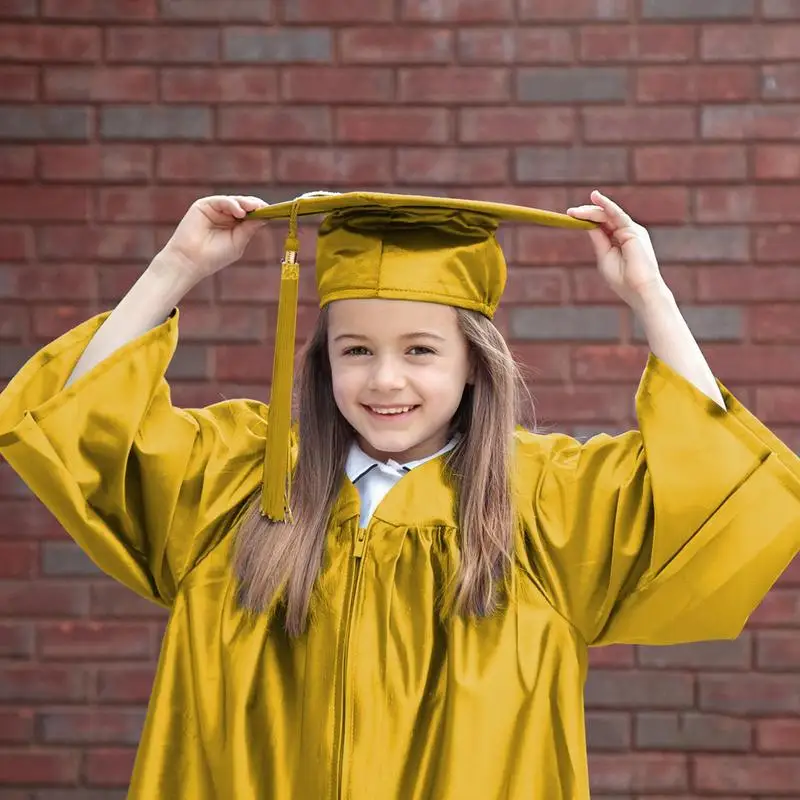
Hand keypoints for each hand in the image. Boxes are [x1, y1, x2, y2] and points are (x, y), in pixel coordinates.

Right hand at [157, 195, 268, 283]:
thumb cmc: (214, 256)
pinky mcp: (204, 205)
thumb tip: (266, 216)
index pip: (251, 215)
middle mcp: (225, 215)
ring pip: (234, 201)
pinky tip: (240, 212)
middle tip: (267, 207)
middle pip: (244, 205)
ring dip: (246, 204)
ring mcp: (214, 209)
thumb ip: (249, 228)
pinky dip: (232, 204)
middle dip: (256, 206)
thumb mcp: (238, 242)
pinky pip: (221, 200)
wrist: (191, 261)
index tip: (275, 212)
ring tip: (255, 208)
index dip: (262, 212)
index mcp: (234, 225)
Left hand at [566, 190, 666, 308]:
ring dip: (591, 210)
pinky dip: (607, 205)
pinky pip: (618, 214)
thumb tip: (588, 224)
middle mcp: (625, 232)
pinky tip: (597, 198)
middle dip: (587, 212)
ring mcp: (631, 230)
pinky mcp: (633, 231)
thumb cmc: (623, 279)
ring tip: (575, 210)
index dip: (587, 219)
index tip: (571, 215)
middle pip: (604, 217)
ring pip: (608, 215)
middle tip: (570, 212)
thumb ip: (598, 239)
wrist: (640, 290)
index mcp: (618, 240)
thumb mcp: (605, 256)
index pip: (601, 225)